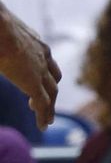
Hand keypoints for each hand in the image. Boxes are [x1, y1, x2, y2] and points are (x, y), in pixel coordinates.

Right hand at [0, 2, 60, 129]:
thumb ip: (1, 36)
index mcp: (33, 39)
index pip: (44, 56)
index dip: (44, 68)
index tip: (39, 76)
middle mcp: (41, 54)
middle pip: (53, 76)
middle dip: (50, 89)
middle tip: (46, 101)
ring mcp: (40, 70)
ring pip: (51, 93)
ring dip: (50, 106)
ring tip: (48, 119)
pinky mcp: (34, 84)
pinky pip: (43, 104)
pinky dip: (43, 115)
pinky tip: (42, 126)